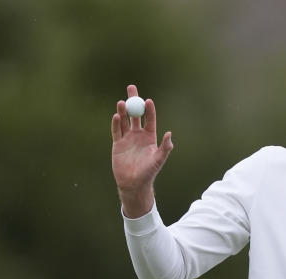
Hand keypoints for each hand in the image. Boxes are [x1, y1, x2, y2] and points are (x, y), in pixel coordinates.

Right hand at [110, 84, 173, 217]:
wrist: (134, 183)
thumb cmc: (149, 172)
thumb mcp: (158, 160)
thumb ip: (165, 148)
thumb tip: (170, 134)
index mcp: (150, 137)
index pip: (149, 119)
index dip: (149, 110)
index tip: (148, 100)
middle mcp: (138, 135)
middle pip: (135, 114)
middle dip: (133, 101)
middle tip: (131, 88)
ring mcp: (127, 138)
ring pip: (124, 120)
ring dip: (123, 111)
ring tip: (122, 103)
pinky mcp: (117, 143)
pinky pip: (116, 130)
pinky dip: (116, 123)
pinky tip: (116, 116)